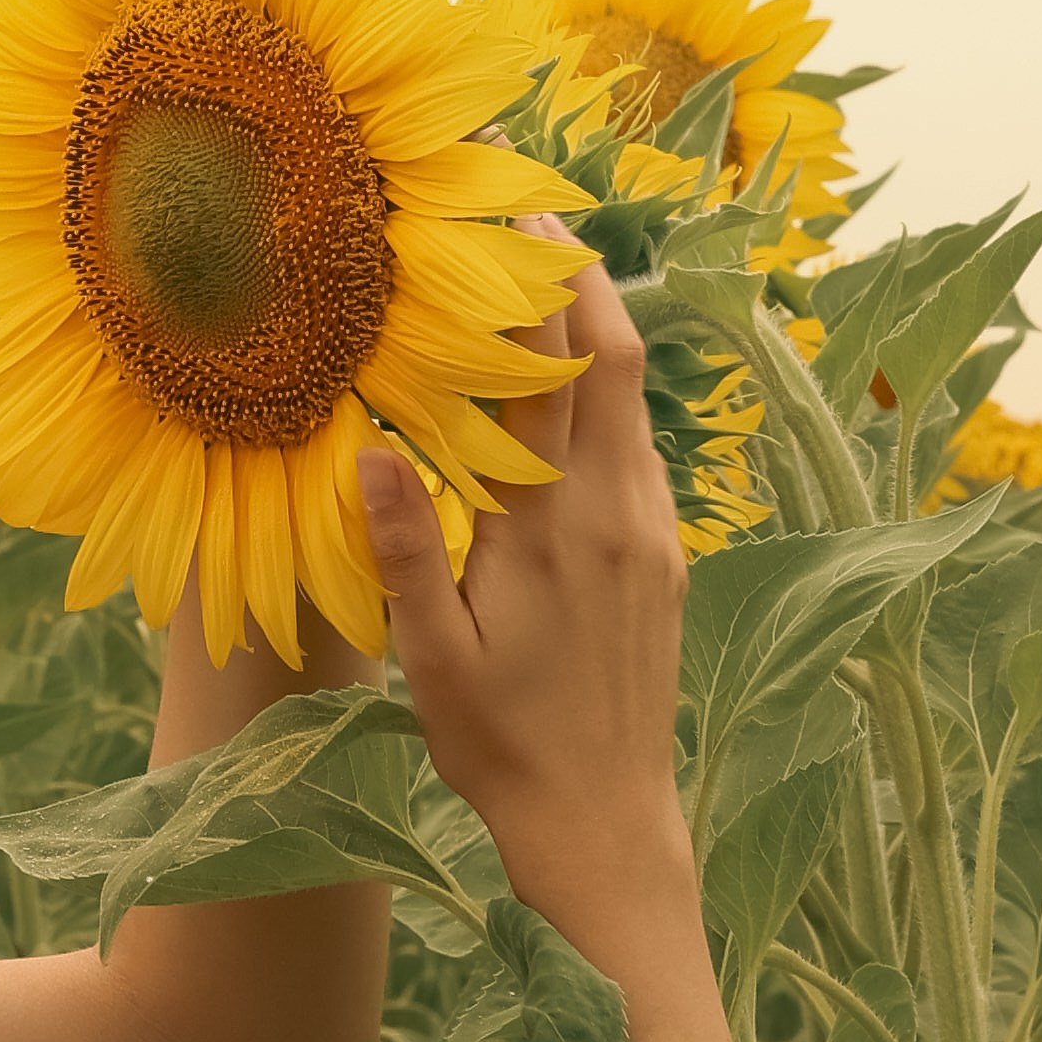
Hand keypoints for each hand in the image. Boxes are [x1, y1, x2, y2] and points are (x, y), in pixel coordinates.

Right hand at [355, 222, 691, 937]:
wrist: (605, 825)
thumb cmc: (503, 748)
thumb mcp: (432, 659)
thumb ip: (410, 549)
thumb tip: (374, 448)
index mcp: (555, 529)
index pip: (552, 375)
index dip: (536, 287)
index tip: (509, 216)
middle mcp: (620, 515)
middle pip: (617, 361)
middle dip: (581, 280)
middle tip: (534, 216)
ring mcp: (655, 536)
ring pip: (635, 404)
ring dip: (596, 338)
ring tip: (542, 289)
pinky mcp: (667, 560)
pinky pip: (640, 453)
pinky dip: (606, 402)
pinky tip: (566, 402)